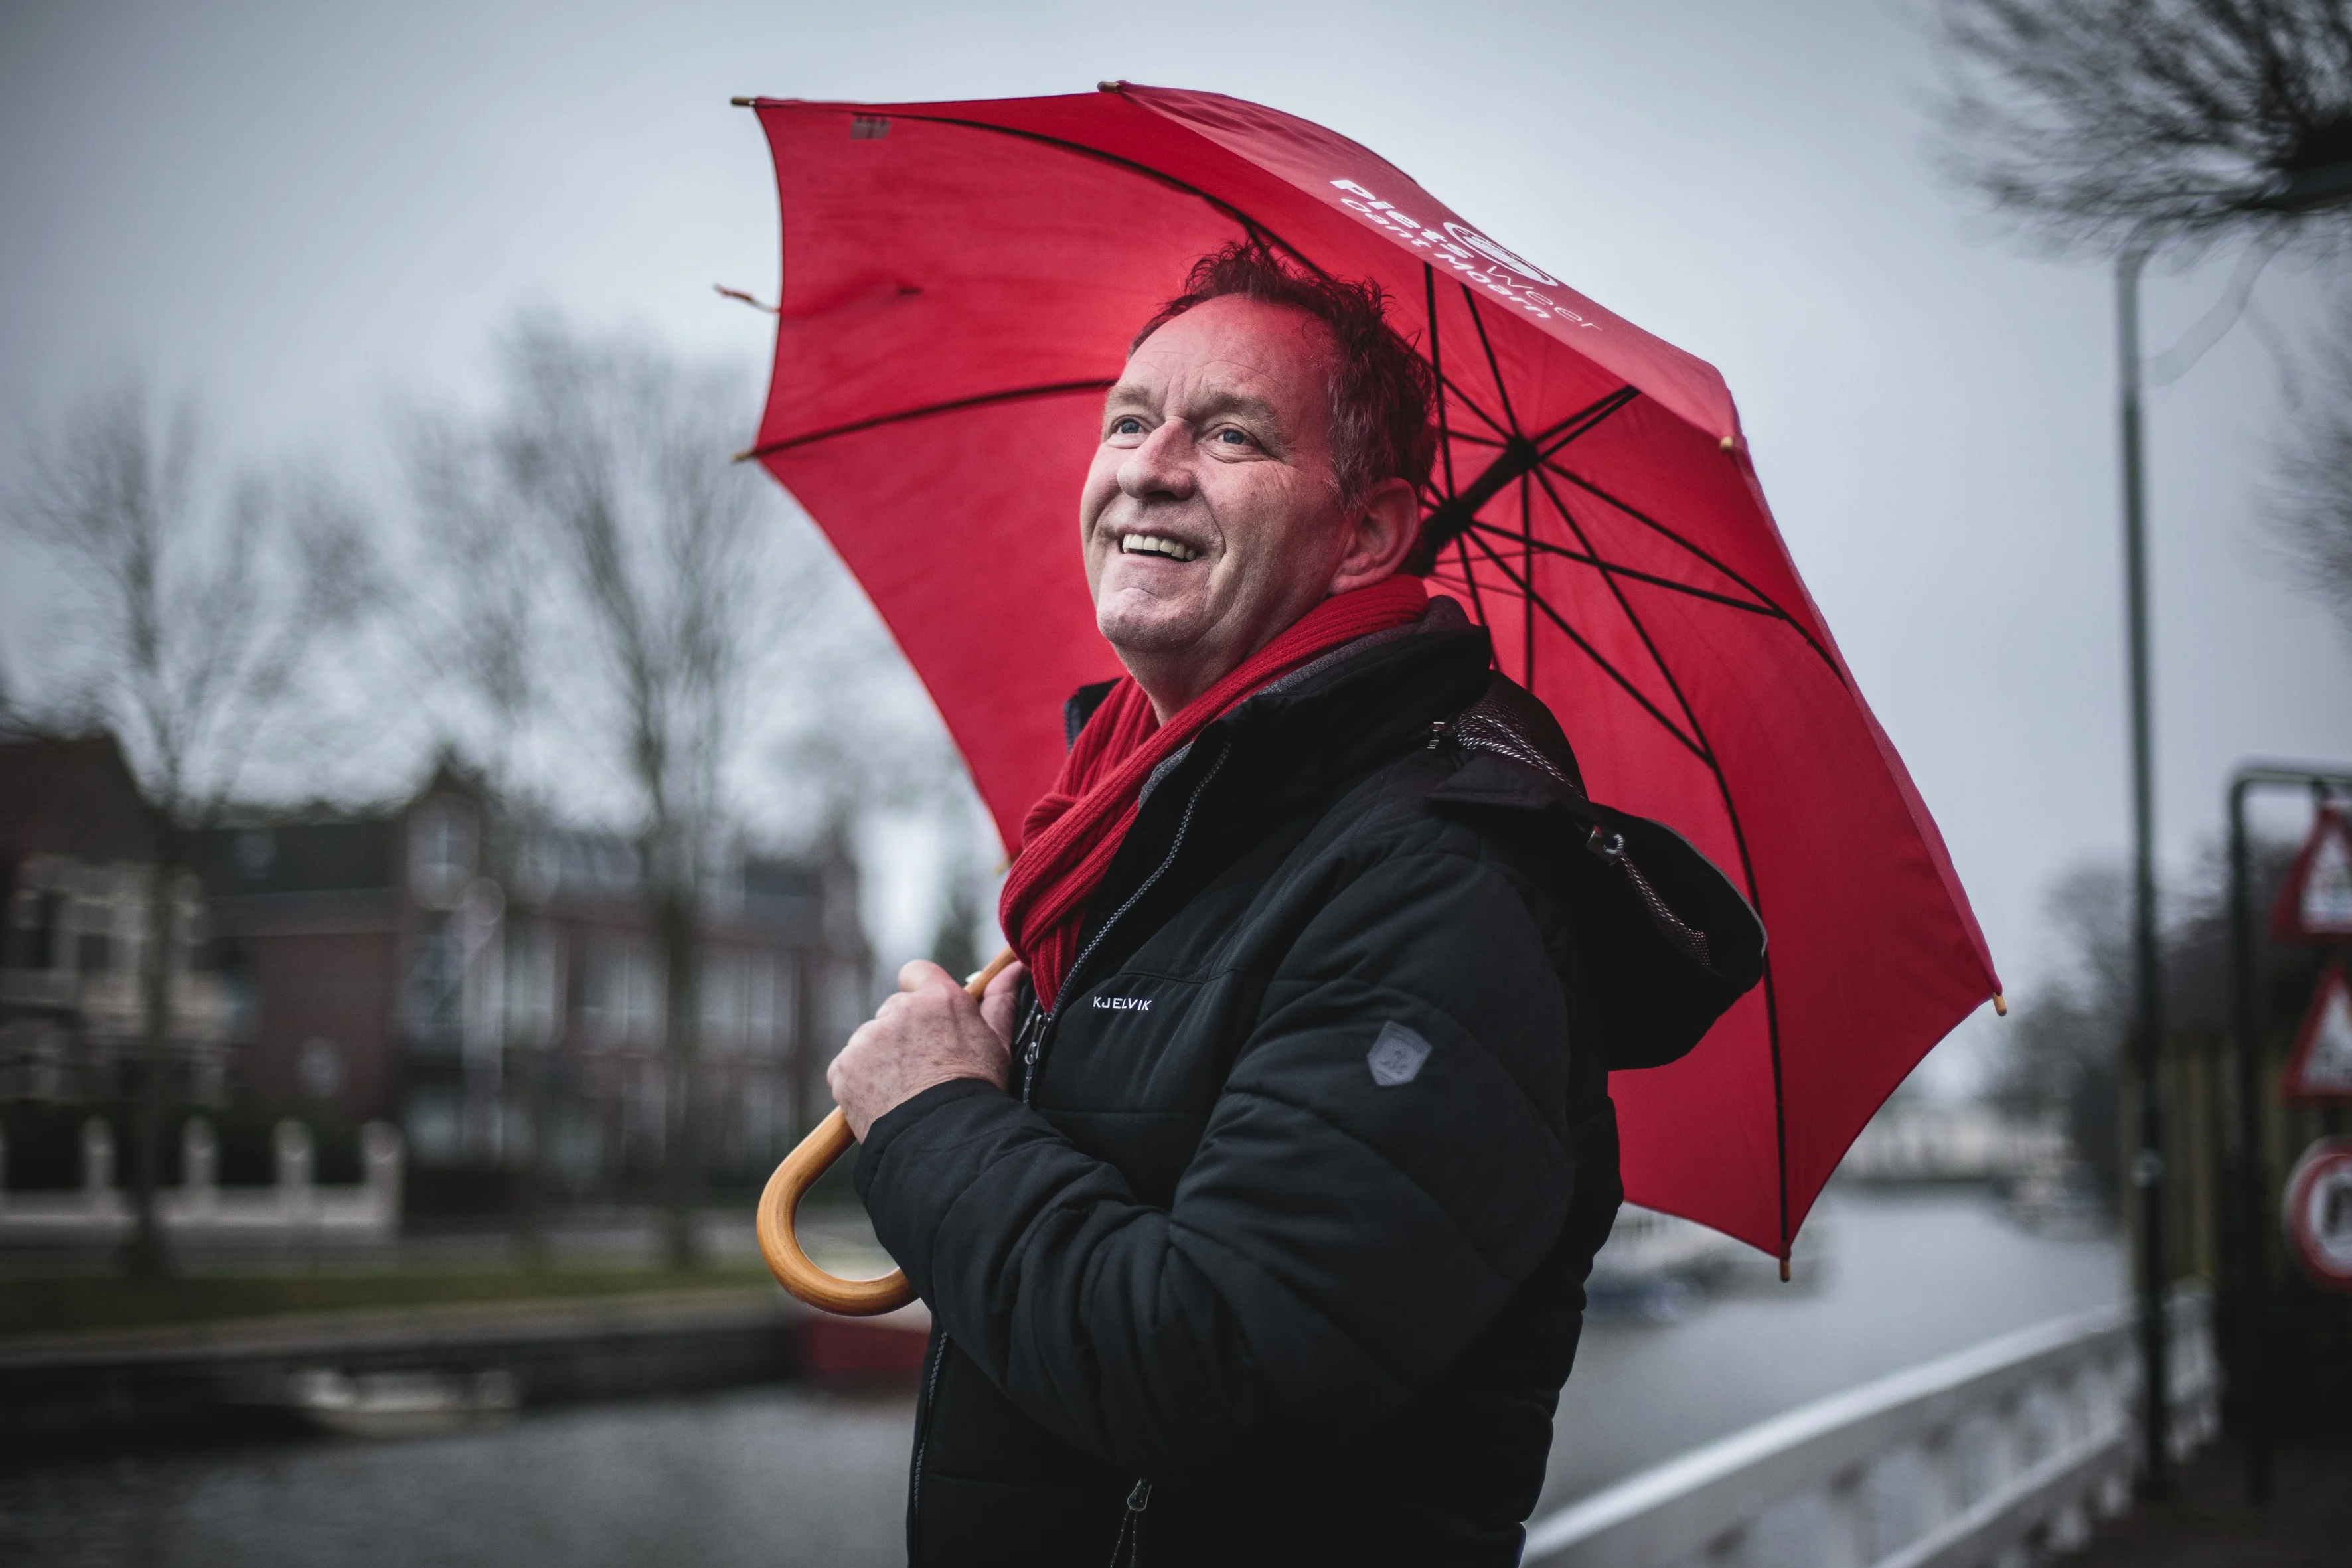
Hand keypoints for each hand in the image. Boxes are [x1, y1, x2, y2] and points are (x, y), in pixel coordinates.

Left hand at [828, 957, 1028, 1140]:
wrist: (944, 1142)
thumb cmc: (978, 1094)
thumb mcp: (997, 1045)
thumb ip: (1001, 1001)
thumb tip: (1014, 968)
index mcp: (939, 999)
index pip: (917, 972)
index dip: (922, 994)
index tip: (930, 1019)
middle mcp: (899, 1011)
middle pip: (894, 1011)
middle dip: (905, 1034)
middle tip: (925, 1068)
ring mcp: (867, 1039)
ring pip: (871, 1040)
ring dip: (882, 1058)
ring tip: (907, 1091)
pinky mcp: (844, 1067)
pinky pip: (849, 1066)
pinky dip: (862, 1080)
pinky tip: (885, 1100)